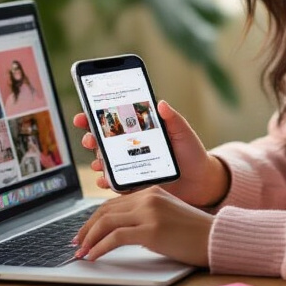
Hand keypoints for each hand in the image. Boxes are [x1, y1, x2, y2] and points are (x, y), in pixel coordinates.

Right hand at [72, 100, 228, 206]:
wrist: (201, 182)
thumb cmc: (192, 154)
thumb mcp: (184, 133)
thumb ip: (172, 119)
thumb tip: (161, 103)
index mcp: (139, 130)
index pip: (113, 120)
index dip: (94, 116)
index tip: (83, 115)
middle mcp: (130, 146)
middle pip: (102, 140)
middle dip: (91, 138)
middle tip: (90, 139)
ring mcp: (130, 165)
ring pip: (105, 161)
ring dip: (97, 161)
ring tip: (99, 161)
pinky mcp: (133, 183)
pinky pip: (115, 182)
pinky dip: (106, 181)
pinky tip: (105, 180)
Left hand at [74, 186, 212, 265]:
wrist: (216, 238)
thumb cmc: (194, 233)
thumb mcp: (166, 215)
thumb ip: (145, 216)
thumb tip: (118, 231)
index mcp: (151, 192)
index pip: (113, 203)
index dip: (94, 218)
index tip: (85, 232)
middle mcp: (148, 198)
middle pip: (105, 211)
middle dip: (87, 229)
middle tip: (77, 243)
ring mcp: (149, 213)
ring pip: (106, 222)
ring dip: (90, 239)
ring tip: (82, 252)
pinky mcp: (151, 230)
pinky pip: (115, 237)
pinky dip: (99, 248)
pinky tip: (93, 256)